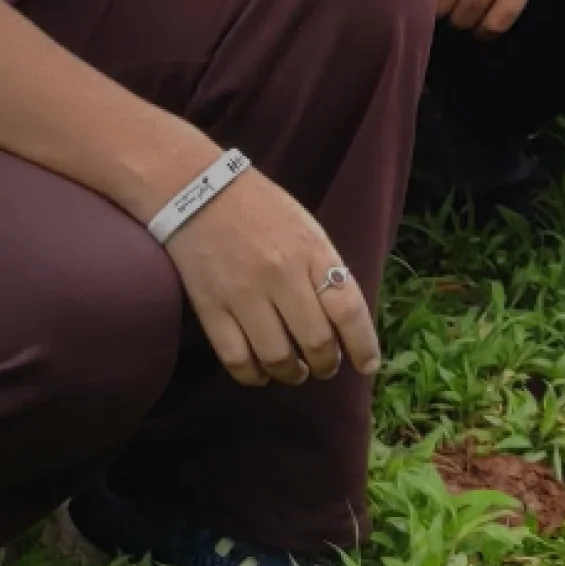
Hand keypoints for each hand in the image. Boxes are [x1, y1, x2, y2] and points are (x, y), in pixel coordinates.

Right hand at [153, 164, 379, 386]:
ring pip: (277, 357)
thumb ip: (325, 270)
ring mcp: (243, 292)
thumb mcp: (306, 229)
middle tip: (324, 366)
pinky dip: (252, 375)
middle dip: (326, 364)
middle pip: (315, 341)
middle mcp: (281, 274)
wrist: (197, 189)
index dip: (362, 345)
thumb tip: (343, 324)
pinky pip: (236, 358)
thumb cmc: (260, 209)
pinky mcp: (210, 306)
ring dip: (292, 374)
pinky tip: (260, 373)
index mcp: (311, 250)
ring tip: (295, 372)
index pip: (348, 309)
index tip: (367, 365)